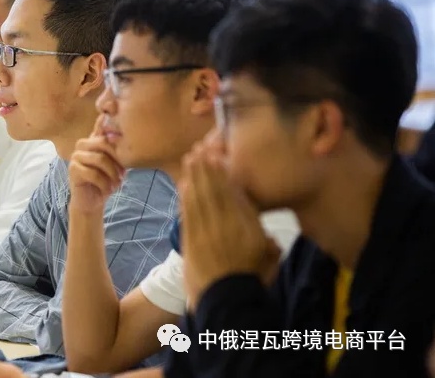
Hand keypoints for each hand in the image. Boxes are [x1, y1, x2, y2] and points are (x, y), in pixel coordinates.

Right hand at [68, 115, 125, 214]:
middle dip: (117, 159)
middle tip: (123, 174)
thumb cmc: (106, 181)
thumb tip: (127, 134)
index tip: (123, 141)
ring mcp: (76, 156)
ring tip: (117, 183)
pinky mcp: (72, 170)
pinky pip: (92, 173)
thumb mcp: (117, 164)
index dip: (112, 130)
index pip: (102, 126)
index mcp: (93, 140)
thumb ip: (118, 150)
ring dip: (112, 173)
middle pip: (103, 142)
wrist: (92, 202)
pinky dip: (104, 184)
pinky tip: (108, 190)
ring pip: (99, 159)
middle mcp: (82, 144)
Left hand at [180, 130, 276, 309]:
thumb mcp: (268, 258)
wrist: (227, 302)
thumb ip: (268, 241)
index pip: (233, 195)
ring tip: (190, 159)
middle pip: (214, 191)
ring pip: (199, 199)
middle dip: (205, 168)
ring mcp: (207, 233)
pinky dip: (185, 197)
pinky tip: (183, 184)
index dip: (223, 174)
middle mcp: (227, 226)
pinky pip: (187, 214)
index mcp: (248, 228)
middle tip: (199, 149)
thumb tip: (269, 233)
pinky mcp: (191, 242)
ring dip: (193, 177)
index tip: (217, 157)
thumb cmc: (251, 280)